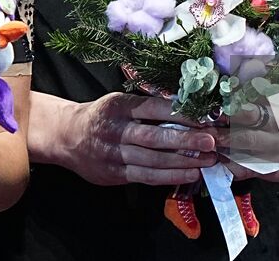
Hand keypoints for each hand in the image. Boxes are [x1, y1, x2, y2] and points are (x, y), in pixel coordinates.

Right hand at [60, 92, 217, 185]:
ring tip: (207, 161)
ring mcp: (114, 154)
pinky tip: (189, 174)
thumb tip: (185, 107)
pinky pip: (146, 177)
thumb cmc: (102, 116)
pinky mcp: (114, 174)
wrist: (67, 136)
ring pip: (153, 160)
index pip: (153, 109)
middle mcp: (116, 130)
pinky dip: (169, 176)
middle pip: (155, 137)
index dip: (180, 114)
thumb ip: (146, 106)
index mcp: (119, 106)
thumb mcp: (119, 101)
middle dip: (186, 140)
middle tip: (211, 141)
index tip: (204, 117)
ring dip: (183, 162)